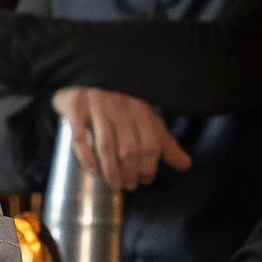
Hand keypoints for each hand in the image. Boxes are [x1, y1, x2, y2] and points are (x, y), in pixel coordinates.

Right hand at [52, 87, 192, 192]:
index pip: (151, 143)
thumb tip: (185, 165)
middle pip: (129, 148)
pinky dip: (87, 158)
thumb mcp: (145, 118)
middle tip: (129, 185)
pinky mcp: (76, 107)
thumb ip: (164, 142)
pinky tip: (94, 172)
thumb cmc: (120, 103)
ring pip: (106, 146)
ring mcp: (97, 106)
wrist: (87, 75)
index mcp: (141, 107)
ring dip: (111, 171)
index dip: (150, 166)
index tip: (145, 179)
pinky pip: (80, 138)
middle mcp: (121, 105)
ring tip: (115, 185)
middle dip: (130, 172)